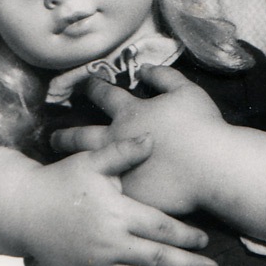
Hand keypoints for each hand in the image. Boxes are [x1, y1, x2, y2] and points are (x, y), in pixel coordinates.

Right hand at [18, 137, 218, 265]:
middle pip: (159, 257)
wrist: (22, 207)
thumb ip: (124, 152)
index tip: (206, 241)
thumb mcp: (92, 160)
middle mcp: (110, 243)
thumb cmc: (61, 180)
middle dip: (190, 265)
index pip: (161, 226)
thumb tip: (152, 137)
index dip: (187, 235)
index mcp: (118, 212)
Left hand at [51, 68, 225, 212]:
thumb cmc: (201, 125)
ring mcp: (119, 170)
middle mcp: (117, 140)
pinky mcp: (128, 196)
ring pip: (87, 168)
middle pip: (82, 136)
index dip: (94, 87)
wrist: (212, 167)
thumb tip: (145, 68)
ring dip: (73, 166)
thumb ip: (164, 77)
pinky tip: (91, 196)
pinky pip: (108, 194)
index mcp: (130, 114)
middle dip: (65, 135)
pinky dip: (98, 193)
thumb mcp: (186, 91)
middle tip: (53, 136)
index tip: (85, 85)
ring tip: (63, 169)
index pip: (104, 95)